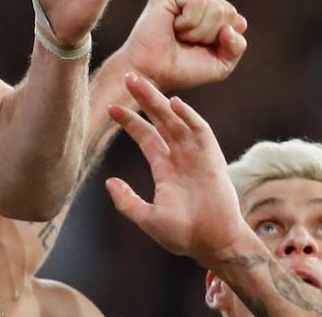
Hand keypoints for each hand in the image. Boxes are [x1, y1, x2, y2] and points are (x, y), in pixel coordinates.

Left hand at [104, 75, 244, 264]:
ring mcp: (197, 155)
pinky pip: (200, 132)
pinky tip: (174, 103)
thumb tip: (108, 182)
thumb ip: (127, 201)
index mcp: (165, 168)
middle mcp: (180, 156)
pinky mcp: (212, 158)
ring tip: (140, 82)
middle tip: (128, 76)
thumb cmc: (184, 235)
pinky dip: (189, 116)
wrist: (213, 245)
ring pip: (176, 120)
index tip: (112, 107)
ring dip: (160, 101)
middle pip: (160, 120)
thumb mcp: (147, 218)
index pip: (146, 136)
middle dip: (144, 99)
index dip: (130, 121)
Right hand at [117, 0, 247, 91]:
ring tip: (179, 36)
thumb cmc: (181, 69)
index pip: (236, 19)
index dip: (222, 41)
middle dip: (210, 35)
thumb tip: (236, 24)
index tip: (200, 49)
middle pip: (227, 12)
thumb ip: (236, 46)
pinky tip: (173, 26)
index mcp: (208, 12)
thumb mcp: (220, 64)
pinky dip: (189, 22)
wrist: (152, 74)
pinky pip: (198, 1)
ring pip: (215, 7)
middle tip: (186, 42)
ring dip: (198, 31)